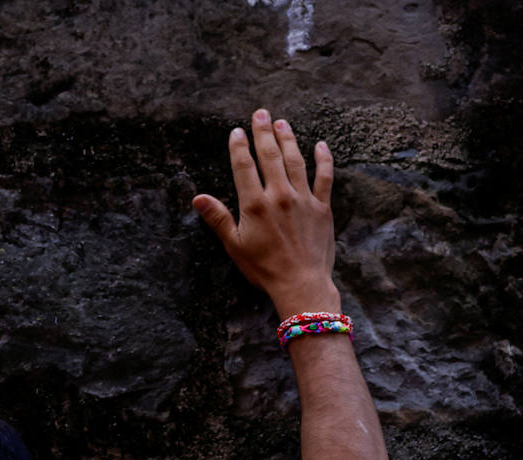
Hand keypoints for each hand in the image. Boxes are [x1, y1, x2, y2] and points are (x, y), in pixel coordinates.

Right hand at [192, 109, 337, 318]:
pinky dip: (323, 159)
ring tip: (282, 123)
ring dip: (288, 139)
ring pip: (295, 161)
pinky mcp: (322, 207)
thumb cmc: (264, 268)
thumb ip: (217, 218)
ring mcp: (303, 199)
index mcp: (254, 204)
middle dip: (263, 132)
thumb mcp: (234, 245)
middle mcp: (279, 195)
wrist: (301, 283)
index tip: (236, 131)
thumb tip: (197, 198)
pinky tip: (320, 145)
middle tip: (261, 113)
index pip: (244, 166)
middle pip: (270, 156)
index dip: (239, 146)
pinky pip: (324, 177)